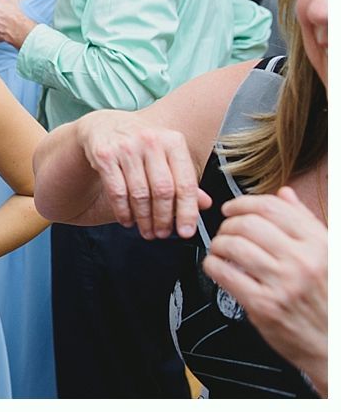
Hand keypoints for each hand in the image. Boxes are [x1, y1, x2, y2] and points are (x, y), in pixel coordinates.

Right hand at [77, 111, 210, 239]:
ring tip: (146, 231)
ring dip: (143, 219)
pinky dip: (123, 212)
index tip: (186, 232)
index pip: (185, 183)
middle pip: (163, 190)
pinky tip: (127, 220)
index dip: (187, 212)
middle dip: (163, 218)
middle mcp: (151, 140)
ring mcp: (126, 147)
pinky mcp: (105, 155)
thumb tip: (204, 204)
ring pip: (139, 193)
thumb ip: (184, 179)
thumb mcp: (166, 156)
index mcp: (173, 141)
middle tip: (162, 234)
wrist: (105, 125)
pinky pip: (117, 192)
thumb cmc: (141, 145)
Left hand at [203, 186, 326, 394]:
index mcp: (318, 244)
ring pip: (233, 245)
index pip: (272, 207)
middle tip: (225, 231)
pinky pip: (224, 273)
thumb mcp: (328, 255)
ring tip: (220, 249)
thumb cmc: (329, 300)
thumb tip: (285, 194)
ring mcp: (282, 283)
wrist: (334, 345)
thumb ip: (305, 223)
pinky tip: (216, 266)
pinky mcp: (263, 305)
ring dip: (218, 244)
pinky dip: (212, 265)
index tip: (232, 208)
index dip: (244, 203)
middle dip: (228, 223)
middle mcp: (301, 261)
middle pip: (248, 224)